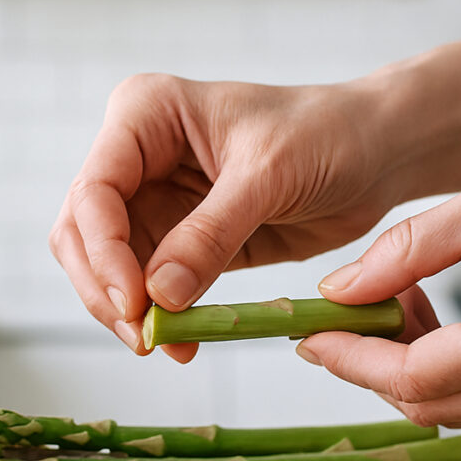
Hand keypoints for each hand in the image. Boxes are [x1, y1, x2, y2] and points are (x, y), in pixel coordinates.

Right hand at [49, 75, 396, 360]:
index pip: (94, 190)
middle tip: (142, 337)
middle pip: (85, 234)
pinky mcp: (182, 242)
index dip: (103, 251)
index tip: (133, 302)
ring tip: (165, 345)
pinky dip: (161, 318)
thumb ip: (210, 234)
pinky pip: (153, 288)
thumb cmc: (327, 133)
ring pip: (110, 268)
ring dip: (129, 312)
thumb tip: (160, 297)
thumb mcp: (268, 175)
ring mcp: (157, 202)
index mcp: (145, 114)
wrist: (376, 154)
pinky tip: (183, 341)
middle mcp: (138, 157)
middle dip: (105, 288)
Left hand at [297, 126, 460, 427]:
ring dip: (402, 366)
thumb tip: (338, 291)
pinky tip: (429, 319)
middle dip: (368, 365)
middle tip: (340, 317)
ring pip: (448, 408)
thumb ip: (406, 250)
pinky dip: (438, 368)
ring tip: (393, 302)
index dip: (352, 358)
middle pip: (426, 405)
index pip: (415, 375)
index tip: (310, 334)